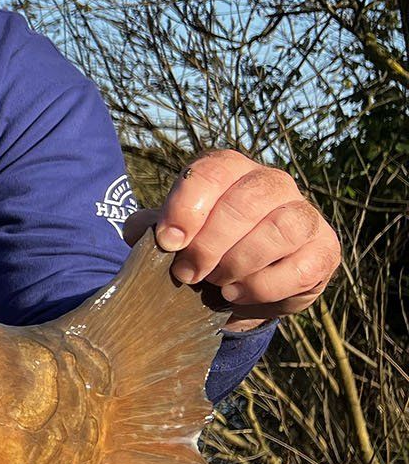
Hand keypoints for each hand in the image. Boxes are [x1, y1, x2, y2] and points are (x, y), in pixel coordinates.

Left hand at [127, 151, 340, 331]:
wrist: (242, 283)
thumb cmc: (202, 249)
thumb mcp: (173, 235)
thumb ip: (151, 229)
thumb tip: (139, 232)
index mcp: (231, 170)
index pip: (212, 171)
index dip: (187, 206)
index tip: (169, 242)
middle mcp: (272, 183)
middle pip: (247, 200)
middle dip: (210, 243)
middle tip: (188, 273)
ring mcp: (304, 214)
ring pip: (280, 228)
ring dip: (239, 262)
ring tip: (216, 283)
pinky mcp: (324, 250)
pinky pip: (300, 266)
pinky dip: (263, 286)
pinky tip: (237, 294)